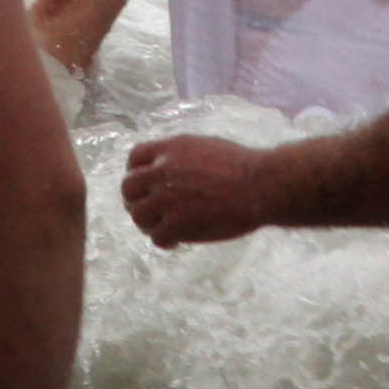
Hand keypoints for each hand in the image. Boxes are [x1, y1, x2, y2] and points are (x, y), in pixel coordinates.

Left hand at [120, 136, 277, 248]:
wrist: (259, 185)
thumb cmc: (243, 165)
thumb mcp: (206, 146)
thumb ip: (182, 156)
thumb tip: (170, 165)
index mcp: (171, 149)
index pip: (135, 158)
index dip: (136, 172)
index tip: (144, 185)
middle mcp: (163, 172)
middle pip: (128, 188)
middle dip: (135, 200)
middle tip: (149, 210)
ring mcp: (168, 199)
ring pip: (138, 215)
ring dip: (148, 223)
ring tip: (163, 228)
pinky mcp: (177, 224)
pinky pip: (156, 237)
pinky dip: (165, 241)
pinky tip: (177, 241)